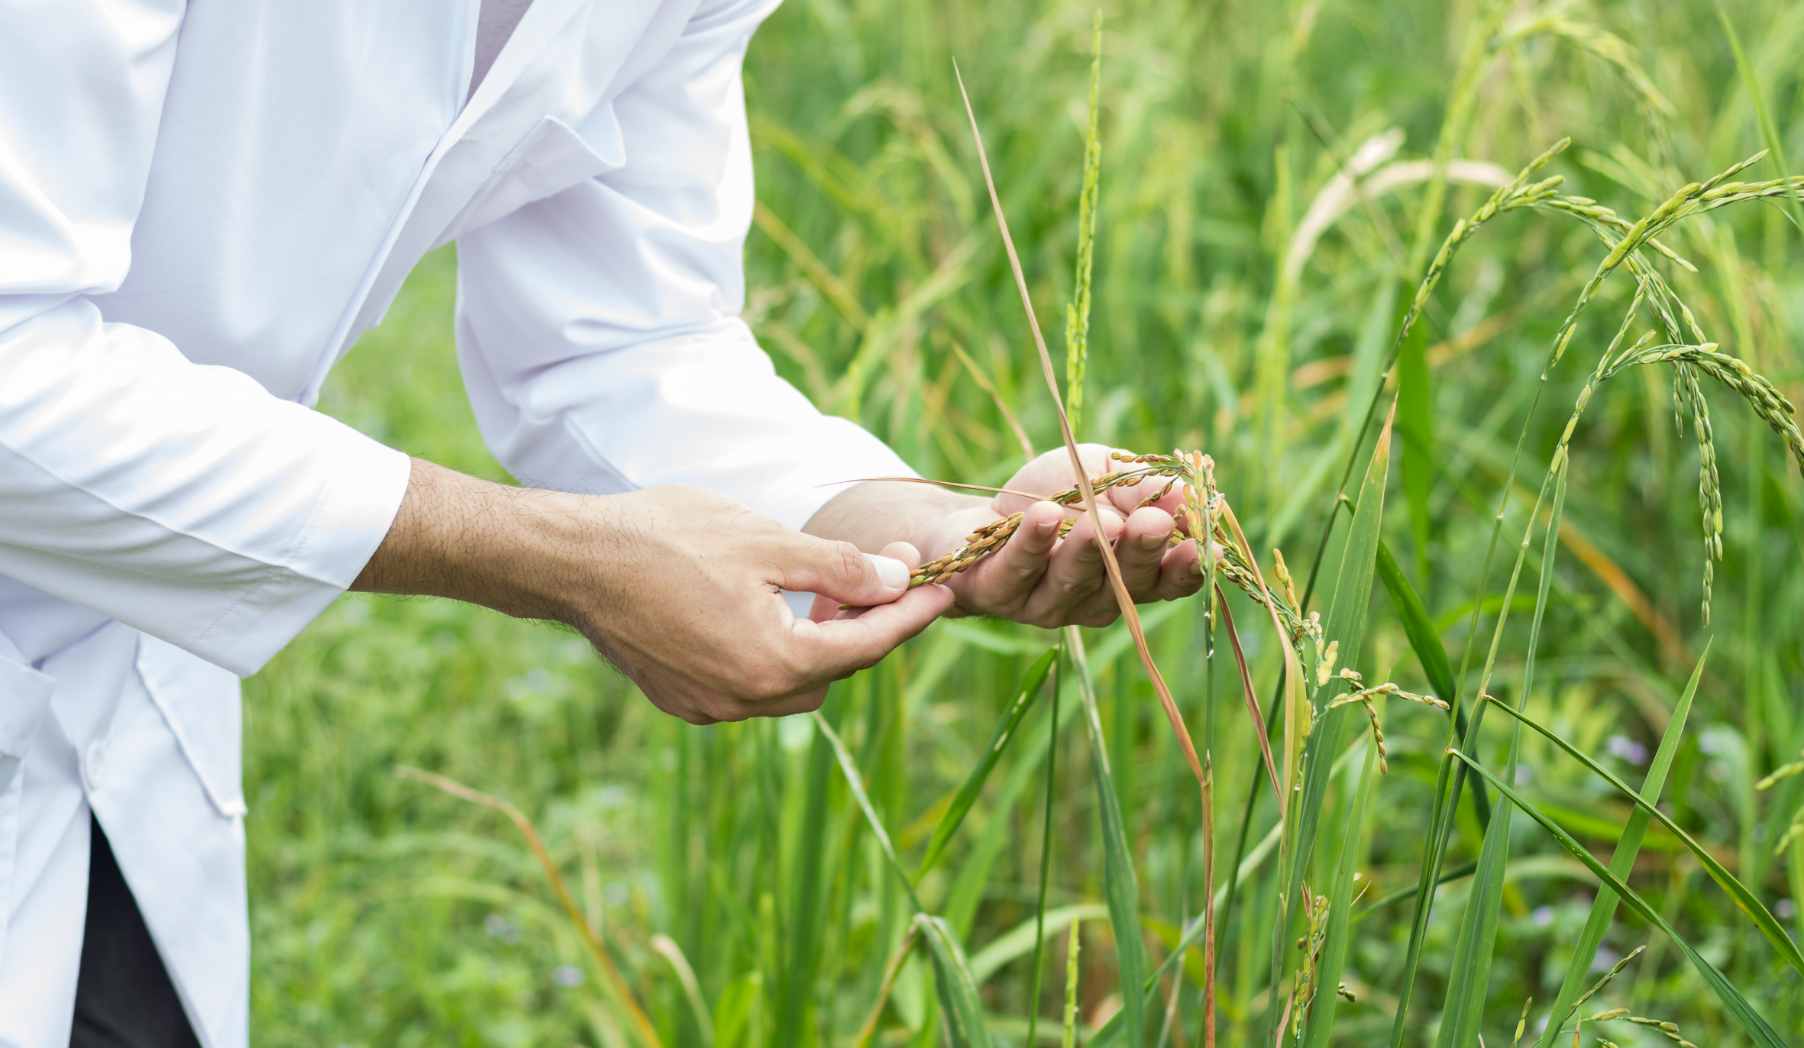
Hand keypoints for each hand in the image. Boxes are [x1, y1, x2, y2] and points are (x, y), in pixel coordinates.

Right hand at [353, 460, 952, 723]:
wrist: (569, 560)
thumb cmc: (665, 538)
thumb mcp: (766, 540)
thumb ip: (838, 566)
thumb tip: (896, 578)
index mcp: (772, 663)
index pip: (867, 644)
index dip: (911, 613)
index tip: (943, 588)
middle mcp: (743, 700)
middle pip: (834, 671)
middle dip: (864, 625)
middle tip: (877, 573)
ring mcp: (707, 705)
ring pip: (793, 684)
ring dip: (818, 642)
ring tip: (820, 586)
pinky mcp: (680, 697)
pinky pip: (749, 685)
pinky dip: (774, 653)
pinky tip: (768, 607)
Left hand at [909, 444, 1205, 627]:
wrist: (972, 516)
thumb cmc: (1050, 496)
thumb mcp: (1103, 476)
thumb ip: (1145, 487)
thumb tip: (1189, 494)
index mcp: (1128, 577)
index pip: (1167, 582)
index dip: (1187, 569)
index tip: (1208, 547)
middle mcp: (1092, 600)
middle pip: (1124, 585)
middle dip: (1141, 553)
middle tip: (1154, 524)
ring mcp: (1045, 603)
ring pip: (1072, 581)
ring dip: (1087, 550)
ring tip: (1100, 521)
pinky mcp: (997, 593)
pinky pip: (1017, 570)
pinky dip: (1032, 542)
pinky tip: (1044, 515)